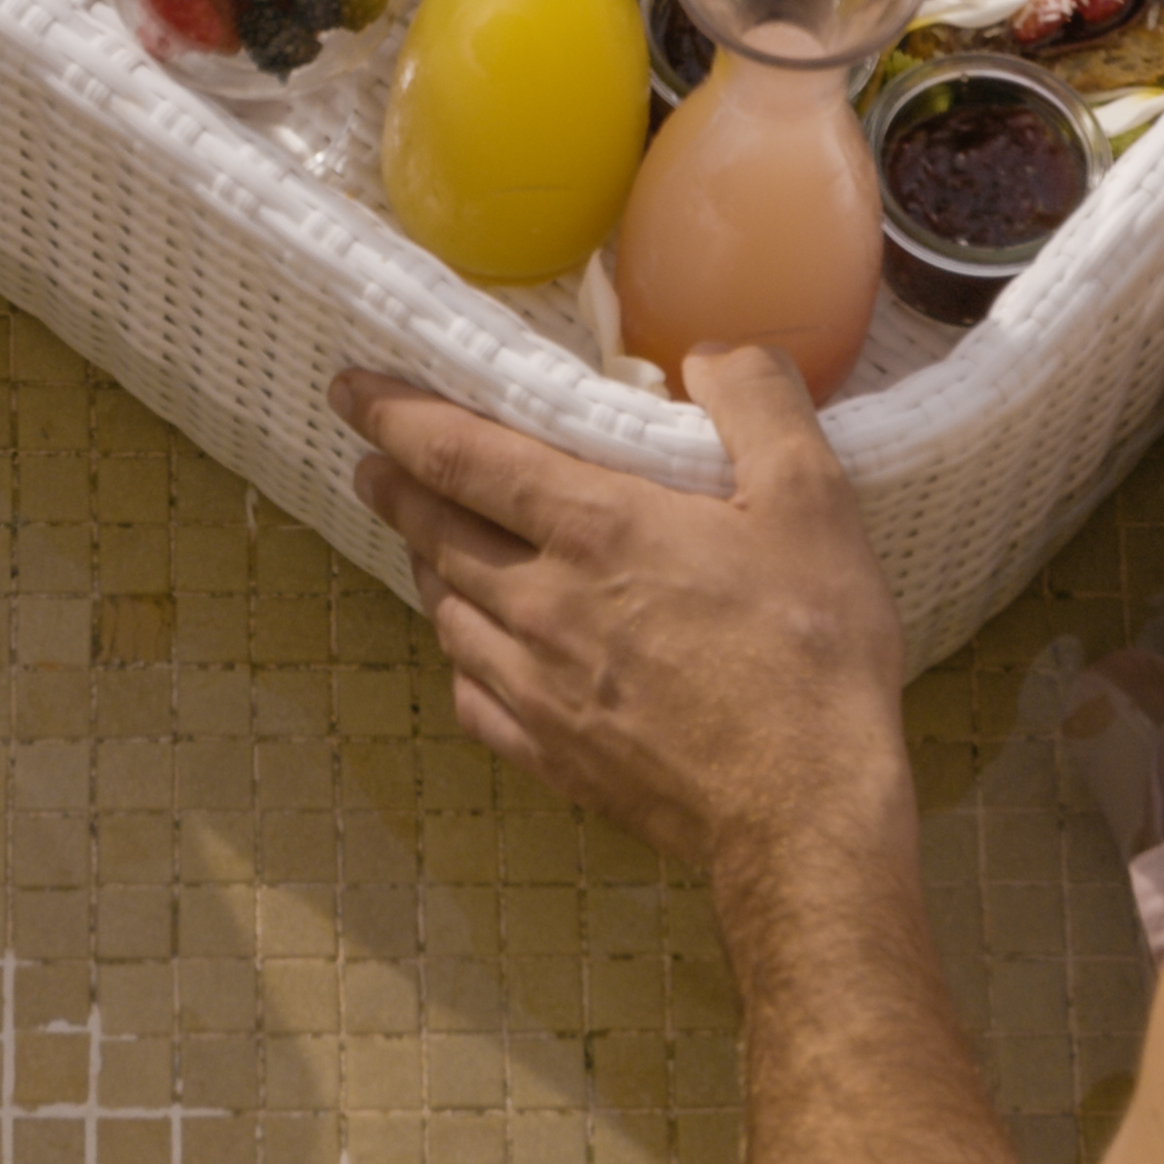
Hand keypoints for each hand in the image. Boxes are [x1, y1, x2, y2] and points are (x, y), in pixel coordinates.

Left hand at [335, 353, 915, 882]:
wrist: (805, 810)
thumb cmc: (810, 650)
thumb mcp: (811, 498)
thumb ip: (757, 403)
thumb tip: (712, 353)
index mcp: (595, 528)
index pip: (463, 455)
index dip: (398, 416)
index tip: (352, 390)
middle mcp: (544, 604)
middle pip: (437, 531)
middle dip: (396, 486)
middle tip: (373, 460)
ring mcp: (539, 687)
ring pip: (448, 611)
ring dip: (424, 564)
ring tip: (422, 541)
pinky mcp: (553, 755)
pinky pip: (474, 697)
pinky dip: (460, 658)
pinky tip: (471, 653)